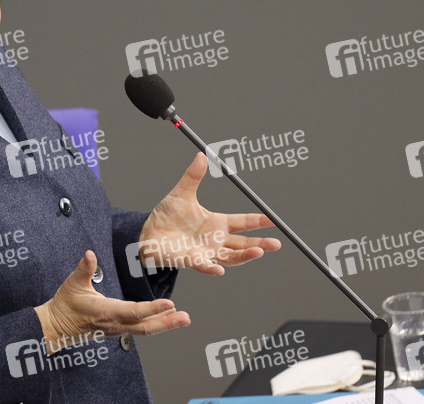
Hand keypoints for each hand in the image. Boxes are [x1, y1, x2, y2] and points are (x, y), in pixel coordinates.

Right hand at [34, 250, 189, 351]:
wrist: (56, 327)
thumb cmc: (64, 305)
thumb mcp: (72, 284)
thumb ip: (84, 269)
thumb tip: (90, 254)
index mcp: (105, 312)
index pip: (133, 312)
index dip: (152, 309)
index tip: (169, 304)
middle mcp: (114, 324)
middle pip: (145, 327)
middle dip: (167, 323)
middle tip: (185, 318)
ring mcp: (117, 329)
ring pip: (144, 330)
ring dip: (165, 324)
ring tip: (182, 319)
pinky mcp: (117, 330)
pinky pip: (140, 329)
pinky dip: (155, 324)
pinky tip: (166, 319)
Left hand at [138, 152, 281, 275]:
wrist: (147, 233)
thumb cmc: (167, 216)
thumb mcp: (182, 193)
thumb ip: (193, 176)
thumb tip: (201, 155)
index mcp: (216, 223)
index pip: (242, 222)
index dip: (258, 221)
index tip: (273, 220)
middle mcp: (214, 240)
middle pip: (243, 244)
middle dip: (260, 244)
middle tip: (276, 243)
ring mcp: (205, 252)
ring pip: (230, 257)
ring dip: (244, 256)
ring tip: (258, 251)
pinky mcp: (190, 260)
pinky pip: (203, 266)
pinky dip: (211, 268)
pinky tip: (220, 270)